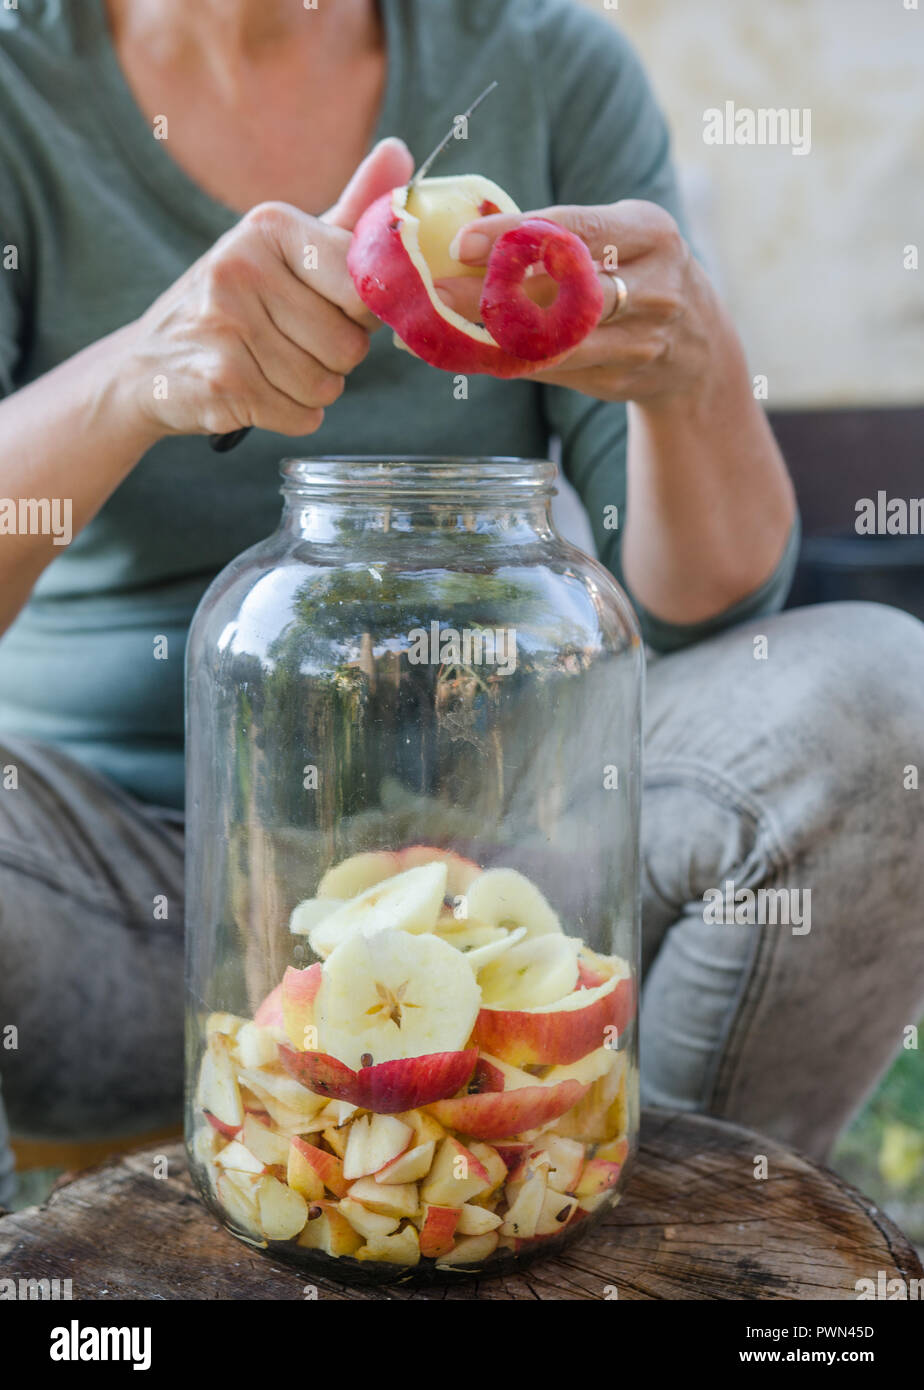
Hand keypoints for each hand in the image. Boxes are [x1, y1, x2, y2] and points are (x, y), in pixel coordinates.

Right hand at [126, 138, 413, 438]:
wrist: (147, 365)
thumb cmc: (234, 305)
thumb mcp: (285, 250)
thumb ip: (349, 214)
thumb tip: (401, 153)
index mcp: (269, 226)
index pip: (364, 286)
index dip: (358, 314)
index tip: (327, 307)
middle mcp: (243, 267)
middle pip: (350, 346)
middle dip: (332, 359)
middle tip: (288, 343)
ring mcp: (227, 326)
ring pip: (327, 386)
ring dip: (310, 390)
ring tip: (268, 367)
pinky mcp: (222, 382)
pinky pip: (302, 416)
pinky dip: (289, 415)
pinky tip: (256, 393)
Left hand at [439, 200, 716, 405]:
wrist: (695, 346)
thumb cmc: (638, 271)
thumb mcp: (620, 235)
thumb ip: (559, 234)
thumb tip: (467, 234)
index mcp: (650, 232)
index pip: (574, 229)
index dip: (514, 236)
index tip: (461, 242)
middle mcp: (654, 287)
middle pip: (562, 290)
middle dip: (492, 291)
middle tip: (436, 290)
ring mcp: (640, 340)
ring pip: (553, 340)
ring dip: (491, 333)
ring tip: (441, 324)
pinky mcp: (619, 380)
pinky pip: (551, 370)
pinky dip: (508, 361)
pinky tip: (471, 351)